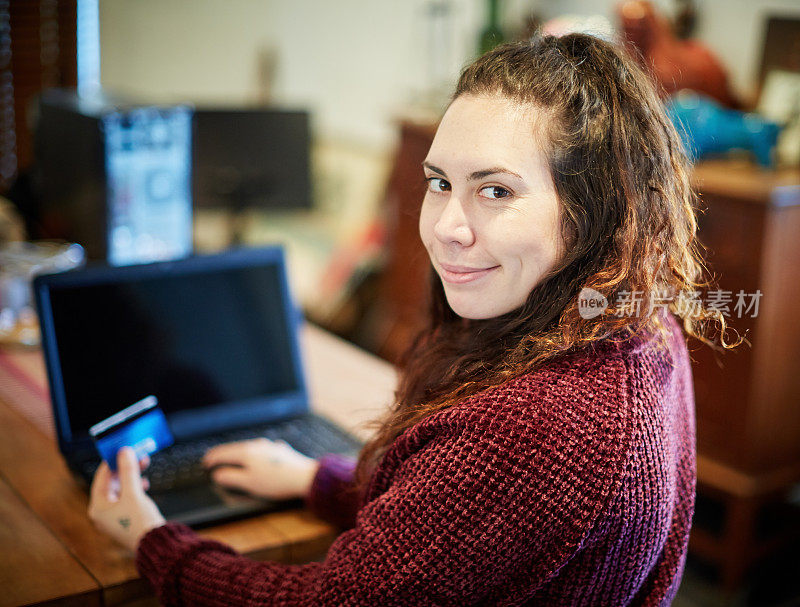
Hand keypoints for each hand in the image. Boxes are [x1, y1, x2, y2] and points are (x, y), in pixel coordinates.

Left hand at [88, 447, 165, 551]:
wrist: (155, 543)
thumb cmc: (140, 522)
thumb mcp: (133, 493)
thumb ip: (128, 471)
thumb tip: (124, 453)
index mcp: (98, 508)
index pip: (101, 478)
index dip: (111, 462)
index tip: (120, 450)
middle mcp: (103, 513)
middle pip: (111, 483)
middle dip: (124, 468)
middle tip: (135, 455)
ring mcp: (114, 517)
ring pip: (120, 489)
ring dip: (131, 476)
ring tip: (142, 465)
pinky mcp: (126, 519)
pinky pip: (127, 497)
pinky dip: (134, 487)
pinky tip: (143, 483)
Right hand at [202, 438, 318, 499]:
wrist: (304, 476)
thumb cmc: (275, 482)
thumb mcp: (249, 483)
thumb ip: (231, 477)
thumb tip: (217, 473)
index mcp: (246, 452)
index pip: (223, 452)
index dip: (212, 458)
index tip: (204, 464)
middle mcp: (257, 444)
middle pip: (235, 447)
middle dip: (223, 454)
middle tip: (213, 459)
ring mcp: (270, 445)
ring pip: (249, 447)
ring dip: (238, 453)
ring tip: (232, 458)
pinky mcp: (281, 450)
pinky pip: (262, 450)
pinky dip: (253, 454)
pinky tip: (256, 457)